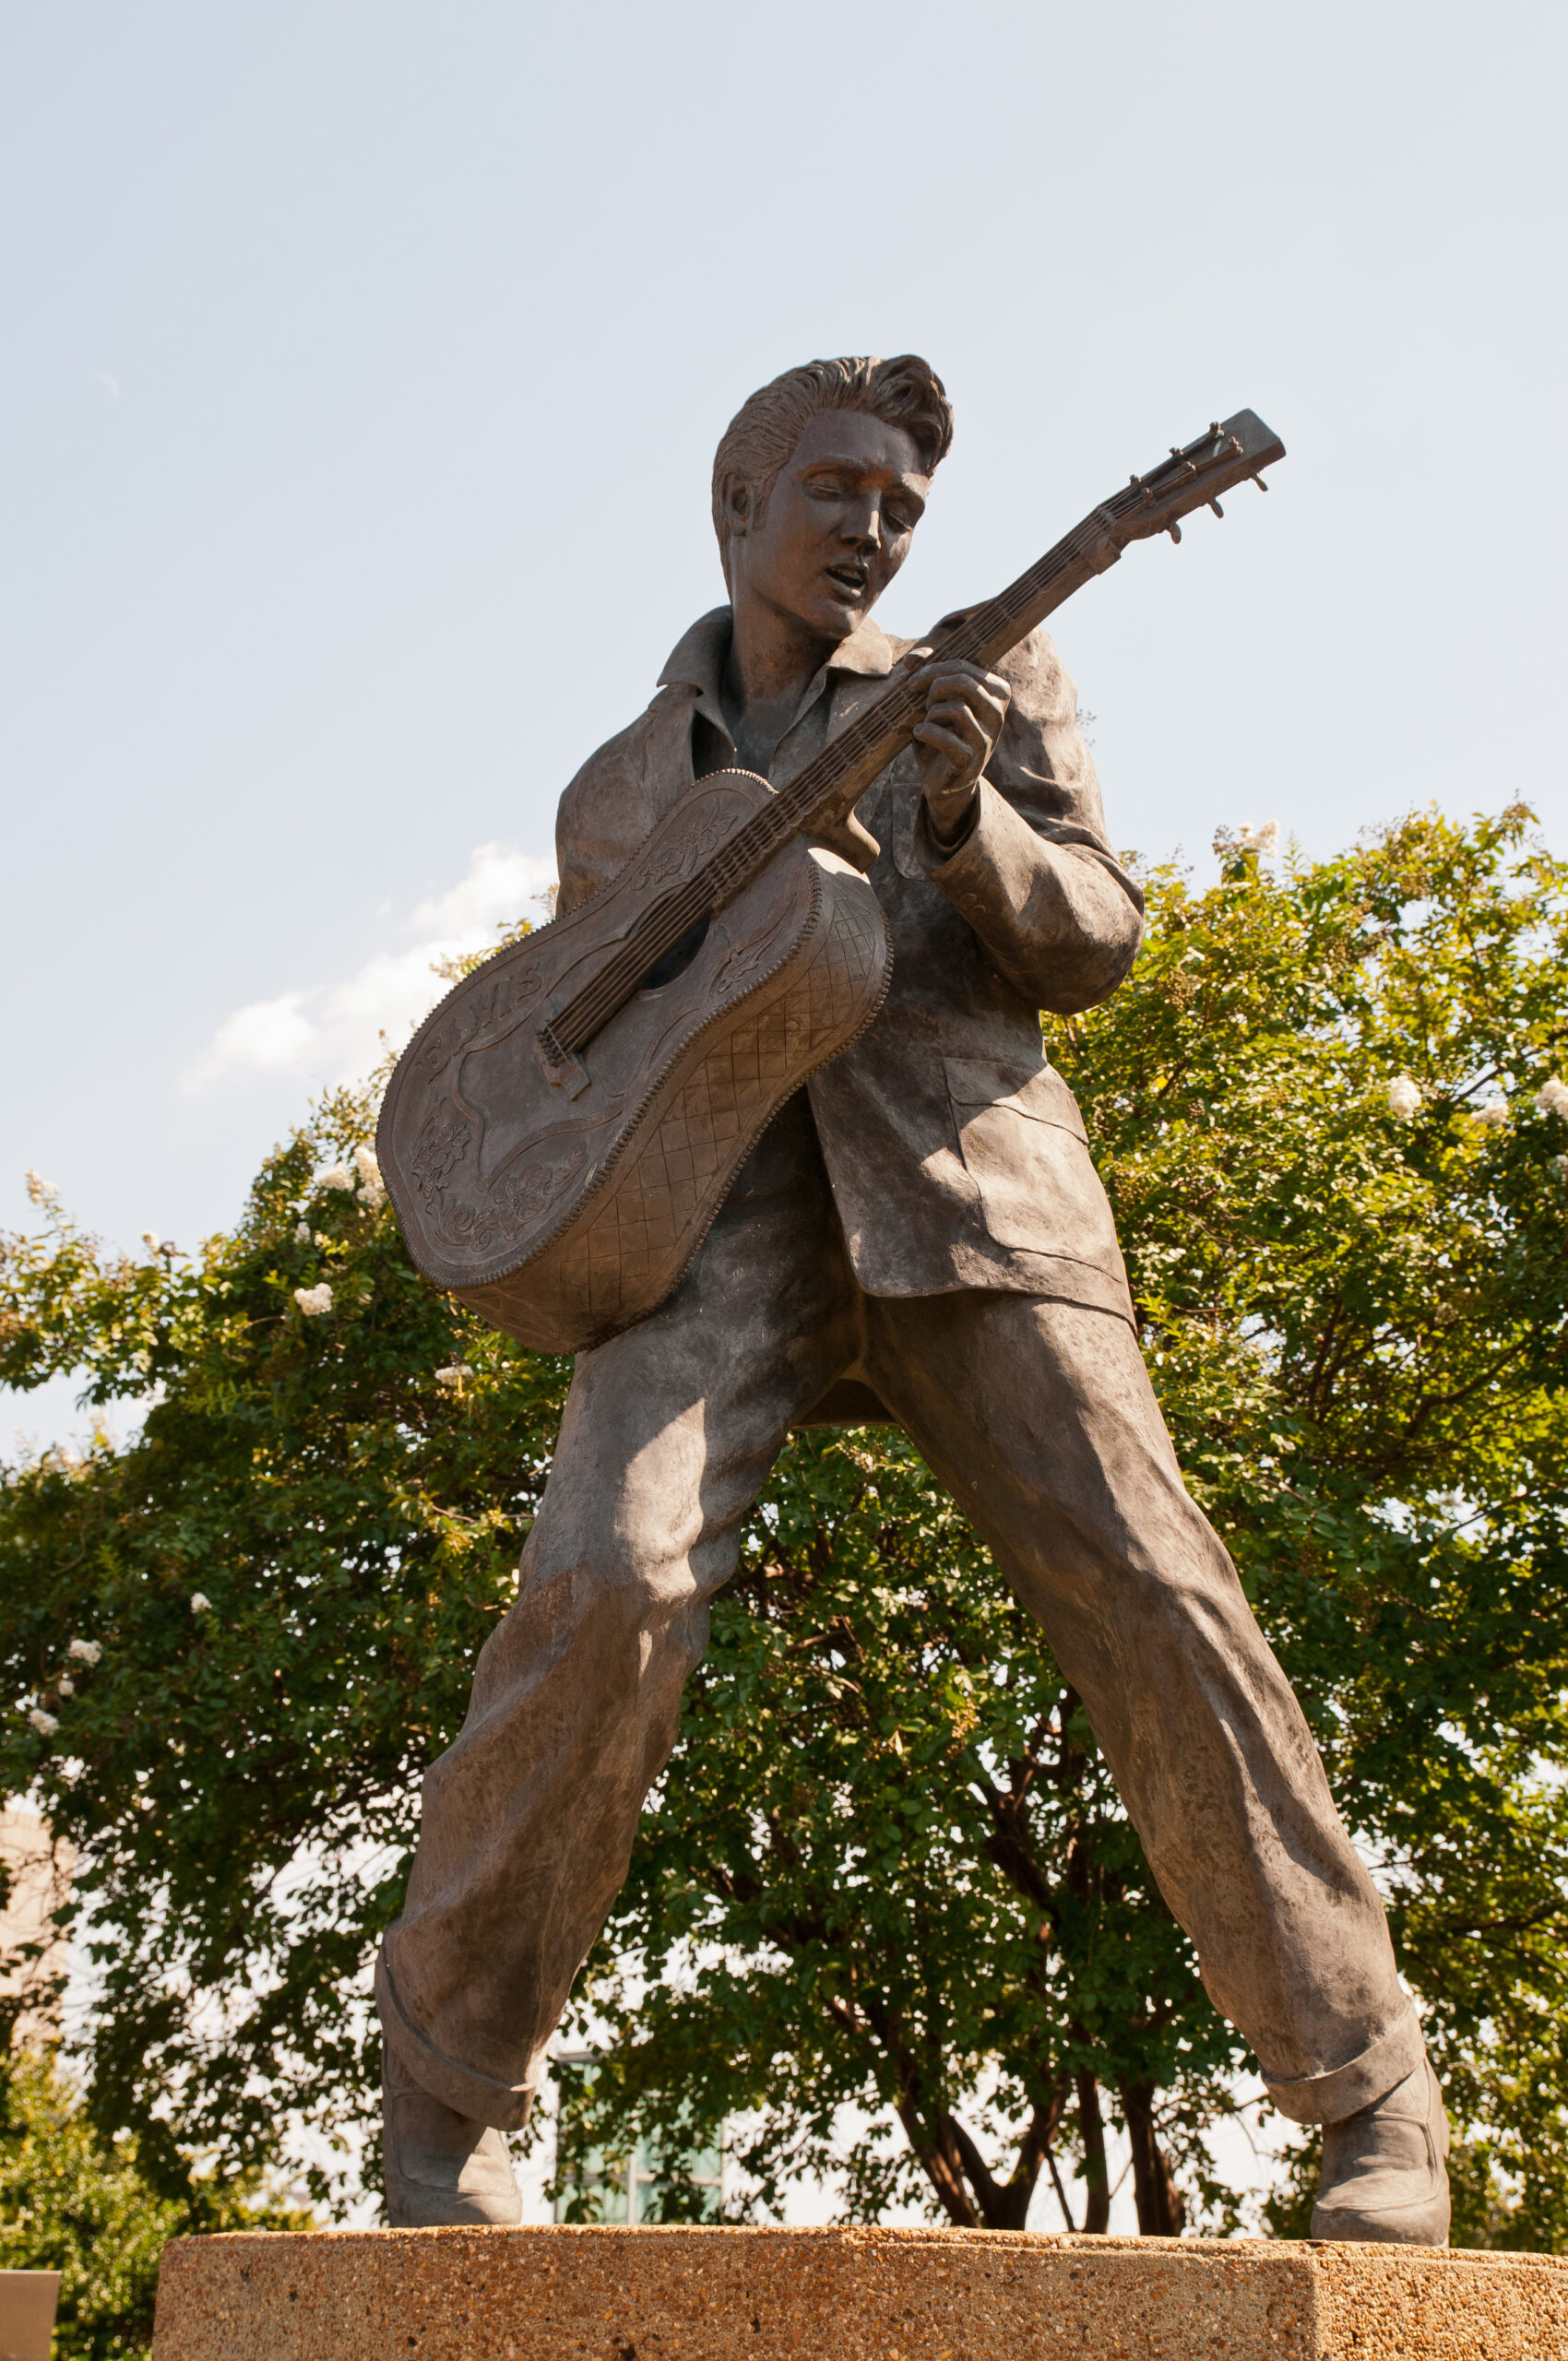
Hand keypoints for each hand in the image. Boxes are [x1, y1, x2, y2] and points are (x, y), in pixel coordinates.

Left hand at [904, 650, 1009, 846]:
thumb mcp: (934, 701)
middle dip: (934, 687)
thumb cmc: (939, 734)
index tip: (913, 681)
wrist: (943, 782)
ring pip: (957, 709)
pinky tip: (918, 734)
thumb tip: (912, 658)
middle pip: (965, 683)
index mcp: (996, 693)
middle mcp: (998, 715)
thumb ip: (926, 674)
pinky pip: (947, 738)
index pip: (966, 667)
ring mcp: (987, 739)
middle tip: (918, 700)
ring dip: (931, 713)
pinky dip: (926, 732)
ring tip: (924, 721)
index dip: (934, 668)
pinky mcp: (971, 761)